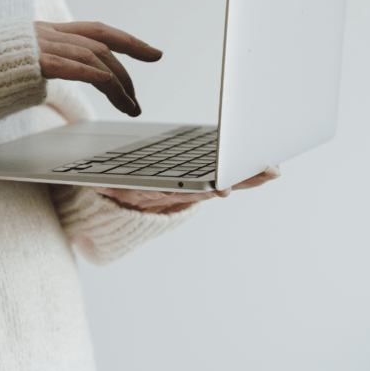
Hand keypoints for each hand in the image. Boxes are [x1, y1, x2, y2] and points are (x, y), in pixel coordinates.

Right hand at [34, 21, 161, 115]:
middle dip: (125, 74)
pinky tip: (108, 83)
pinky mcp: (31, 61)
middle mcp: (48, 33)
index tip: (154, 53)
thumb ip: (49, 63)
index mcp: (50, 31)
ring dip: (115, 84)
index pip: (97, 30)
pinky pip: (66, 65)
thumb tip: (69, 75)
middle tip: (136, 100)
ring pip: (90, 56)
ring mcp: (40, 45)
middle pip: (100, 46)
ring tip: (128, 107)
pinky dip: (90, 72)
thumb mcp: (24, 59)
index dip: (128, 41)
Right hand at [93, 167, 279, 213]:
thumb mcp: (109, 184)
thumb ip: (104, 182)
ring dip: (251, 175)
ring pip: (227, 181)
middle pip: (216, 185)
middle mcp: (184, 192)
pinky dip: (248, 171)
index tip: (222, 189)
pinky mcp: (206, 181)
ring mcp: (197, 188)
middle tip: (267, 173)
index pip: (188, 190)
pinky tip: (266, 167)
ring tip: (273, 170)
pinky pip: (228, 174)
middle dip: (241, 179)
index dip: (206, 188)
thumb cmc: (121, 188)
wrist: (129, 203)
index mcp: (163, 192)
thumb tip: (95, 181)